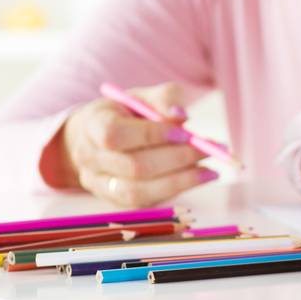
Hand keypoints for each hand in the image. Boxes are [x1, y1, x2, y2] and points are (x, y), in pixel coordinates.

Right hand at [45, 82, 215, 207]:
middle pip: (132, 166)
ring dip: (179, 181)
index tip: (185, 132)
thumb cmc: (127, 112)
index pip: (115, 135)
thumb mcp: (143, 95)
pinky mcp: (114, 202)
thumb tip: (181, 115)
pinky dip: (173, 191)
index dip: (151, 135)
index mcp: (92, 125)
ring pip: (137, 192)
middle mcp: (90, 158)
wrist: (100, 137)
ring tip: (210, 171)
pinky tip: (196, 178)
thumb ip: (164, 99)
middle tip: (209, 150)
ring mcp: (99, 184)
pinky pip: (144, 204)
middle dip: (176, 159)